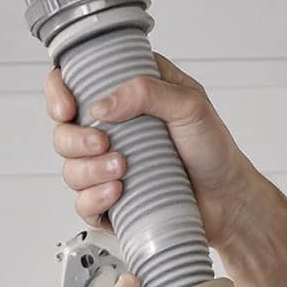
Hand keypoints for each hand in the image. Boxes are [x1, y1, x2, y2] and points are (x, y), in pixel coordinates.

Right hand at [46, 55, 264, 244]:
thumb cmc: (214, 149)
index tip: (67, 108)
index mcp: (128, 94)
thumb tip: (101, 104)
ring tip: (121, 171)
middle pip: (63, 130)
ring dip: (88, 171)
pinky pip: (83, 203)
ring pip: (69, 168)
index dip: (58, 92)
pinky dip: (94, 199)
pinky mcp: (111, 199)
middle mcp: (113, 128)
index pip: (73, 83)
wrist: (228, 200)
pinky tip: (117, 194)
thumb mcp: (191, 104)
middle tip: (103, 144)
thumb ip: (147, 92)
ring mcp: (108, 165)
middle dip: (75, 140)